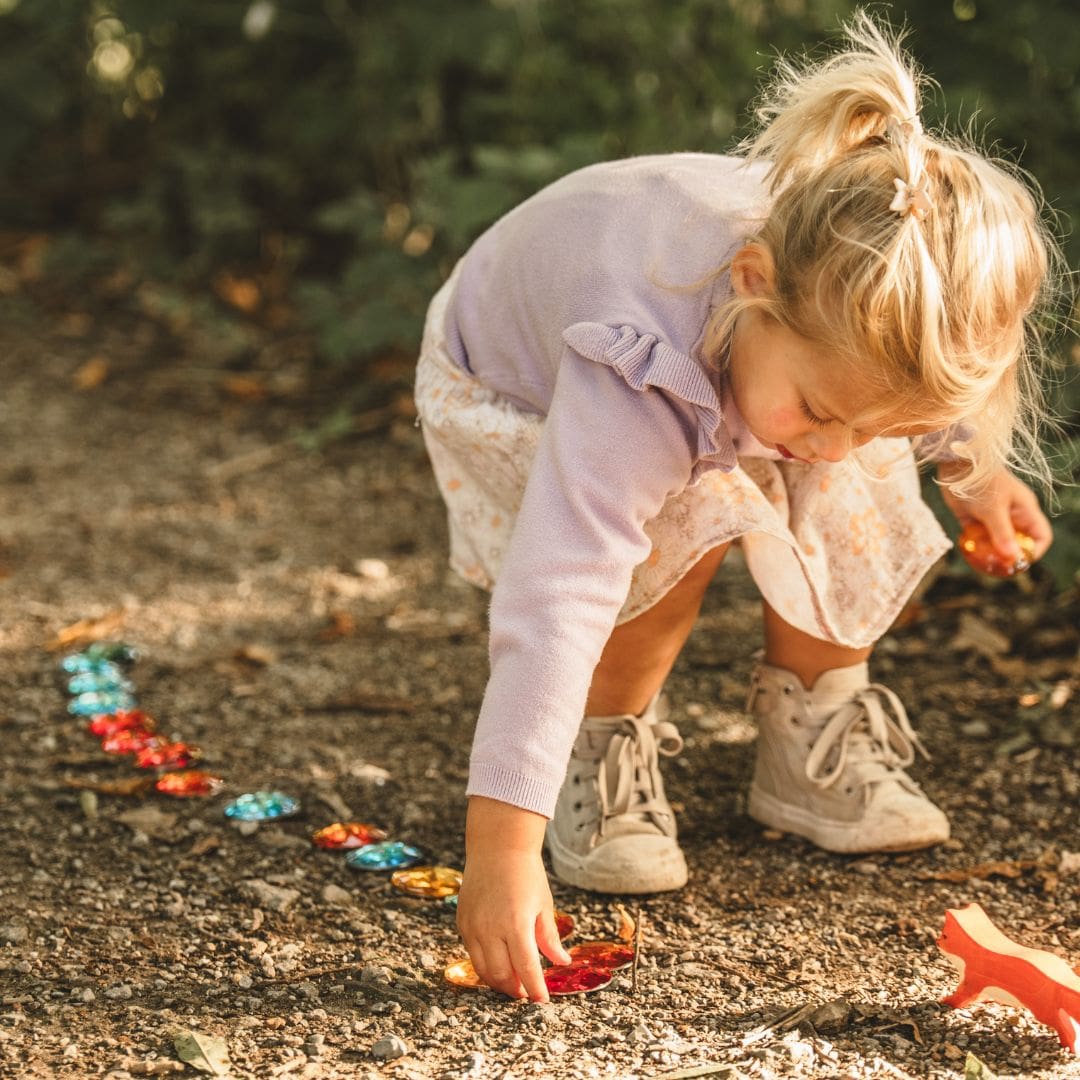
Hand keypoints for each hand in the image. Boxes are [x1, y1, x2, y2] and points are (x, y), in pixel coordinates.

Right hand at [457, 796, 571, 1001]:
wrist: (497, 846)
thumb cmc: (525, 872)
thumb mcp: (543, 904)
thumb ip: (549, 937)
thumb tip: (561, 962)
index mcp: (516, 923)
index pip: (526, 968)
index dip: (535, 989)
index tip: (542, 1000)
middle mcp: (491, 928)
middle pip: (502, 975)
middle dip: (515, 990)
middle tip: (527, 992)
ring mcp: (473, 926)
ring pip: (483, 969)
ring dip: (499, 982)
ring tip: (513, 983)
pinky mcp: (462, 922)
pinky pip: (472, 953)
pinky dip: (485, 965)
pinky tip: (497, 963)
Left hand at [938, 464, 1052, 562]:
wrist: (955, 465)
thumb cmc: (981, 483)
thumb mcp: (993, 509)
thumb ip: (1002, 533)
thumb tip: (1014, 558)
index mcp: (1024, 510)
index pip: (1040, 536)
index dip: (1034, 551)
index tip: (1020, 562)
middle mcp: (1011, 515)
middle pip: (1018, 542)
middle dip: (1010, 557)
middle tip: (999, 569)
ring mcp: (992, 517)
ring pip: (997, 542)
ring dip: (991, 554)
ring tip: (982, 565)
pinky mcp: (974, 518)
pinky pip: (978, 538)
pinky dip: (975, 547)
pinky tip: (969, 554)